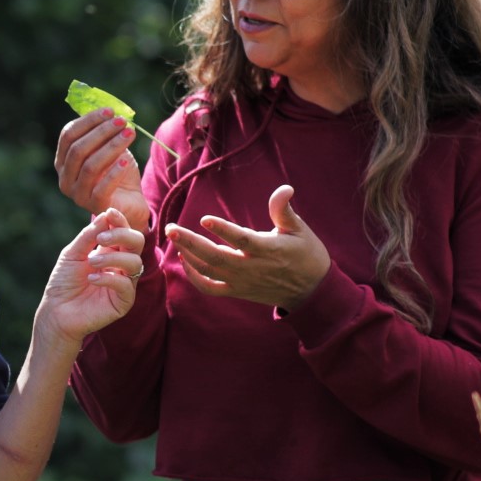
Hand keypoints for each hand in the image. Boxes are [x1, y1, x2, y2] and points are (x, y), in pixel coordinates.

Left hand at [35, 208, 146, 350]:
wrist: (56, 312)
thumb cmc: (63, 282)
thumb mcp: (72, 254)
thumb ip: (89, 236)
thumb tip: (105, 215)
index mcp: (111, 251)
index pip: (124, 231)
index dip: (120, 221)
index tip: (109, 213)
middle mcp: (121, 265)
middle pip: (137, 242)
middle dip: (122, 235)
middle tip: (101, 238)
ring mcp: (124, 283)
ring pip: (135, 262)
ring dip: (112, 258)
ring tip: (91, 262)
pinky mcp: (124, 301)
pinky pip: (127, 284)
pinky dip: (109, 278)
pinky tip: (92, 279)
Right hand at [53, 109, 151, 233]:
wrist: (129, 203)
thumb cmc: (117, 173)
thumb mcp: (109, 149)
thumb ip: (103, 132)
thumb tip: (107, 109)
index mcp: (63, 161)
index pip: (68, 136)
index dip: (88, 121)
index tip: (110, 111)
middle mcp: (65, 178)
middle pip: (78, 150)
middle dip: (101, 132)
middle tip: (122, 122)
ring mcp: (77, 195)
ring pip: (90, 166)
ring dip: (112, 147)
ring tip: (130, 134)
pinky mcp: (94, 206)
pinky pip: (102, 187)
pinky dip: (115, 171)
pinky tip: (127, 160)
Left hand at [166, 184, 329, 308]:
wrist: (310, 291)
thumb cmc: (306, 255)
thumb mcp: (299, 230)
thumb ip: (284, 211)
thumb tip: (284, 188)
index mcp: (267, 250)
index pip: (241, 240)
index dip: (223, 229)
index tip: (204, 219)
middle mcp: (251, 268)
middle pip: (215, 256)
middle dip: (190, 242)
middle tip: (170, 228)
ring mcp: (241, 282)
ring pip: (208, 270)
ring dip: (188, 254)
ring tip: (173, 237)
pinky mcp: (236, 291)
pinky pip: (209, 287)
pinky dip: (194, 276)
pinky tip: (184, 258)